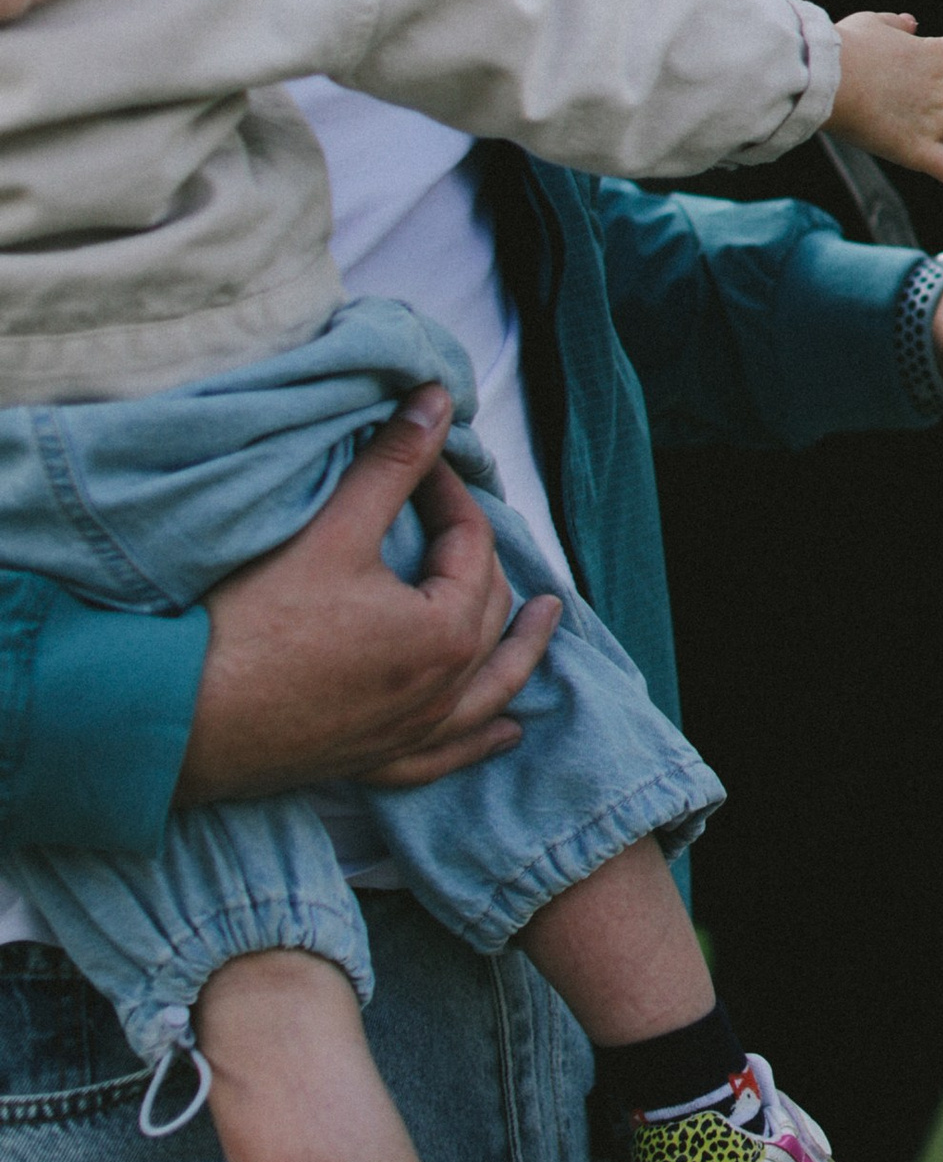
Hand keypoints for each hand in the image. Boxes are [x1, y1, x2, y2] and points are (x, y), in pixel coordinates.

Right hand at [175, 389, 560, 805]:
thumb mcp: (334, 531)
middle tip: (451, 510)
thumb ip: (393, 464)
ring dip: (517, 650)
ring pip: (485, 688)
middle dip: (475, 553)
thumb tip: (437, 398)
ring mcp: (410, 733)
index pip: (470, 543)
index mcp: (446, 633)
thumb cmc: (254, 623)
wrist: (179, 717)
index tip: (419, 459)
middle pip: (483, 608)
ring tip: (544, 619)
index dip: (448, 491)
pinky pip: (445, 755)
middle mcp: (442, 691)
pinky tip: (504, 730)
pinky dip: (480, 738)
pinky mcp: (372, 762)